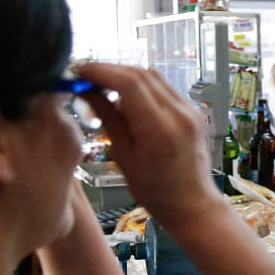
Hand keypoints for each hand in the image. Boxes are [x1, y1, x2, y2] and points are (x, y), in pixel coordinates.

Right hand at [76, 63, 221, 228]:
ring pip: (154, 78)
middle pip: (142, 74)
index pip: (129, 82)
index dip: (101, 71)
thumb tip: (87, 91)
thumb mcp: (123, 155)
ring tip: (103, 85)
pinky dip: (143, 86)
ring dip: (127, 76)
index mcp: (160, 128)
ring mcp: (190, 111)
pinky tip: (126, 98)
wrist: (192, 203)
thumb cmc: (155, 190)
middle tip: (87, 76)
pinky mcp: (193, 112)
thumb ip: (108, 118)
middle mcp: (179, 113)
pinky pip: (165, 89)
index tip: (80, 71)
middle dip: (111, 70)